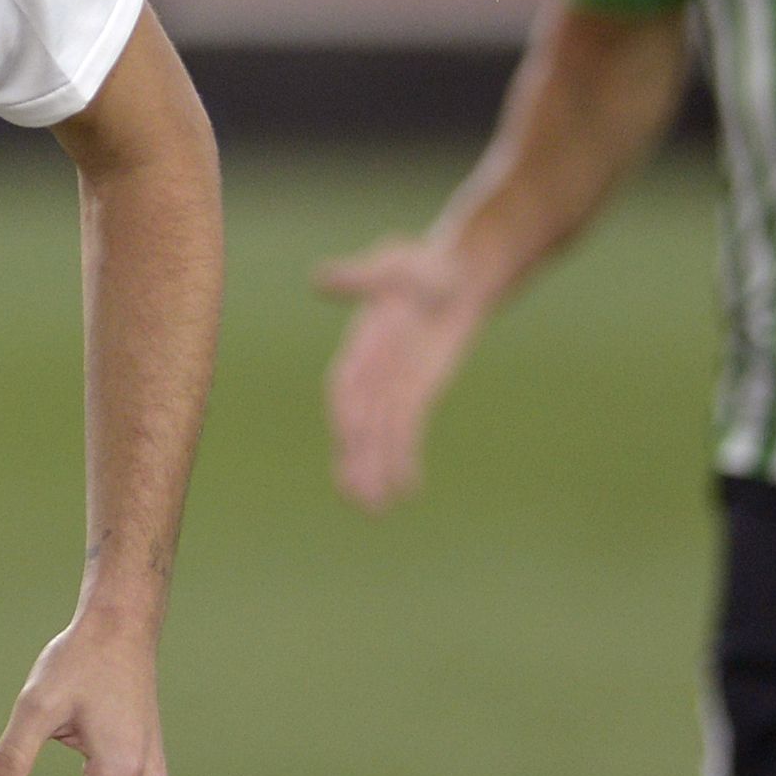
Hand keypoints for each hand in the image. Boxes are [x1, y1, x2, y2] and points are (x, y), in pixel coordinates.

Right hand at [316, 234, 489, 509]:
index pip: (348, 387)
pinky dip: (402, 461)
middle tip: (357, 497)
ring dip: (374, 472)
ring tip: (373, 510)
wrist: (455, 277)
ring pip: (379, 438)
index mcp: (362, 346)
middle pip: (360, 424)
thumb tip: (320, 279)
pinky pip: (405, 435)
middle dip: (357, 459)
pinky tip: (405, 491)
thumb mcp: (398, 264)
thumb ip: (364, 277)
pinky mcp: (416, 396)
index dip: (348, 414)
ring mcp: (392, 388)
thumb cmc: (423, 265)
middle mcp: (370, 373)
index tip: (348, 441)